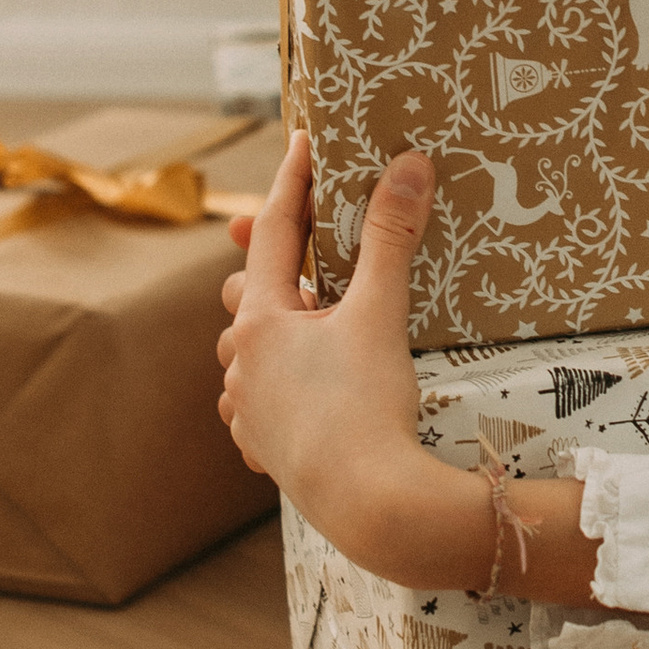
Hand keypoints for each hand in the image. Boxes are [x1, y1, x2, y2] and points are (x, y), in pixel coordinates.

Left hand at [217, 133, 453, 574]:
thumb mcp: (380, 314)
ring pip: (249, 354)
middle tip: (312, 248)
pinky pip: (259, 404)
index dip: (293, 182)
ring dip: (276, 332)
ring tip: (312, 323)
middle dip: (277, 268)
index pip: (276, 231)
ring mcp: (248, 411)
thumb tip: (407, 164)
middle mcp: (240, 363)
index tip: (305, 143)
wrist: (370, 505)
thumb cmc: (366, 406)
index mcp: (260, 320)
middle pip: (248, 294)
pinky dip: (278, 386)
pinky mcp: (265, 449)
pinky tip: (305, 389)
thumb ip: (391, 238)